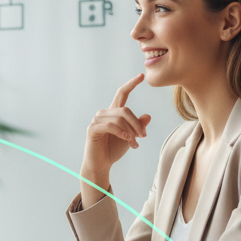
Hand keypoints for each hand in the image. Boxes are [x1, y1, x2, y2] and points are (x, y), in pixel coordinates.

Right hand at [81, 74, 150, 205]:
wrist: (101, 164)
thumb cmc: (114, 150)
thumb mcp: (131, 137)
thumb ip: (138, 126)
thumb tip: (147, 116)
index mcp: (113, 113)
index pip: (121, 94)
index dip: (131, 84)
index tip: (141, 76)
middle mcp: (104, 113)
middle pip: (125, 110)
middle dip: (137, 123)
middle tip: (144, 136)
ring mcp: (96, 120)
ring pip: (119, 118)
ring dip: (131, 131)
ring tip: (135, 144)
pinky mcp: (92, 129)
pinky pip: (111, 126)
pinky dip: (122, 133)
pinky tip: (127, 140)